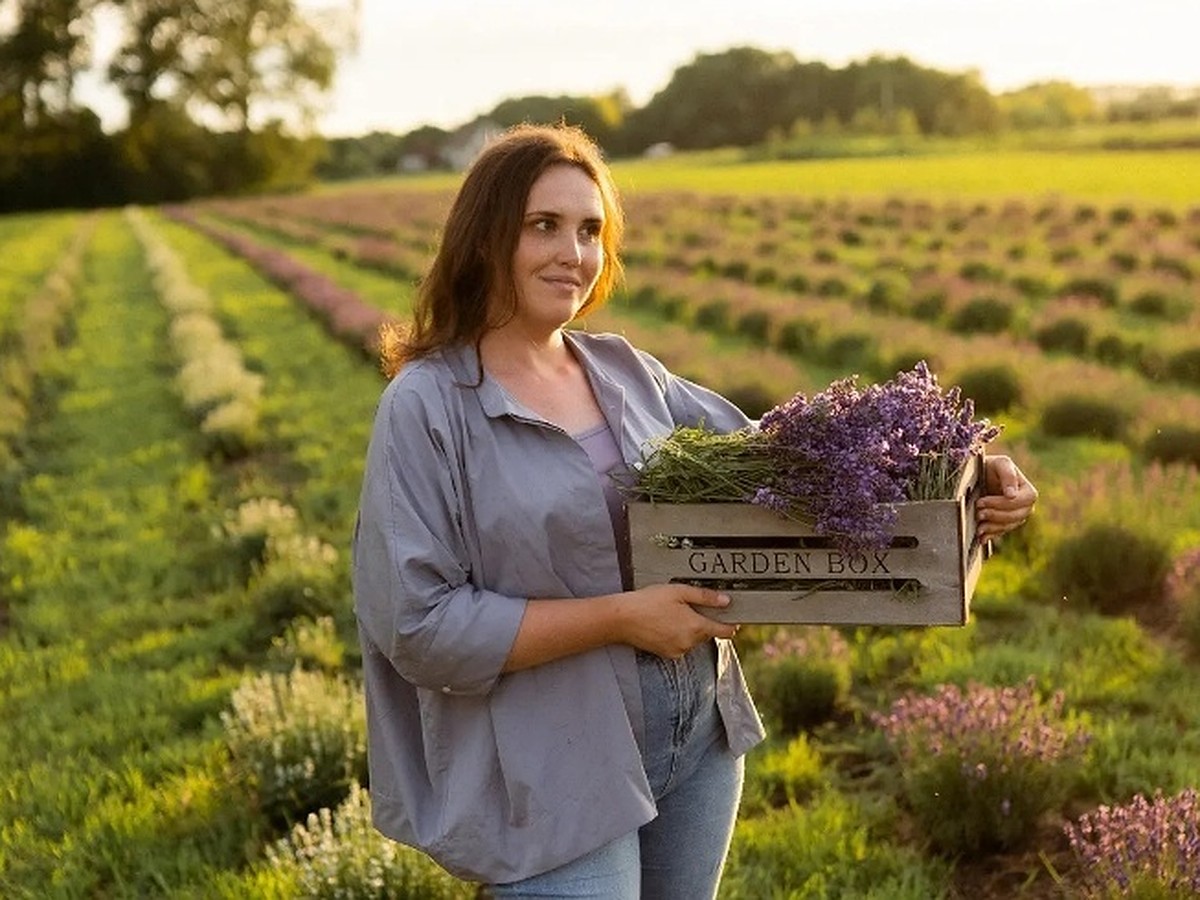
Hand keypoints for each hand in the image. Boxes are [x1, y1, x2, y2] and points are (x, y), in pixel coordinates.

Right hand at [617, 584, 736, 658]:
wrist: (621, 618)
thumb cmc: (648, 601)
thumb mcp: (679, 591)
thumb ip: (705, 597)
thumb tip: (726, 601)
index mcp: (697, 627)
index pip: (726, 631)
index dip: (730, 622)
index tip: (730, 615)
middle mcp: (690, 642)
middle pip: (708, 633)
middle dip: (702, 620)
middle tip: (688, 606)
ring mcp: (678, 650)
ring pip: (693, 639)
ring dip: (689, 628)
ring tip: (671, 613)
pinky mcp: (667, 654)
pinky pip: (680, 644)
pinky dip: (677, 635)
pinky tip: (664, 623)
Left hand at [976, 454, 1037, 539]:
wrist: (980, 475)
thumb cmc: (992, 466)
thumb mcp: (1000, 463)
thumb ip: (1008, 475)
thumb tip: (1012, 495)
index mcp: (1028, 491)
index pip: (1022, 501)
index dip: (1002, 503)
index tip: (982, 502)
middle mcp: (1026, 506)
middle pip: (1017, 516)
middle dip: (996, 516)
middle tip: (978, 513)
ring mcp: (1016, 517)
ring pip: (1009, 526)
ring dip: (993, 527)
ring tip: (978, 525)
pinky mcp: (1005, 524)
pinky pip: (1001, 532)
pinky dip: (991, 535)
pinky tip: (981, 537)